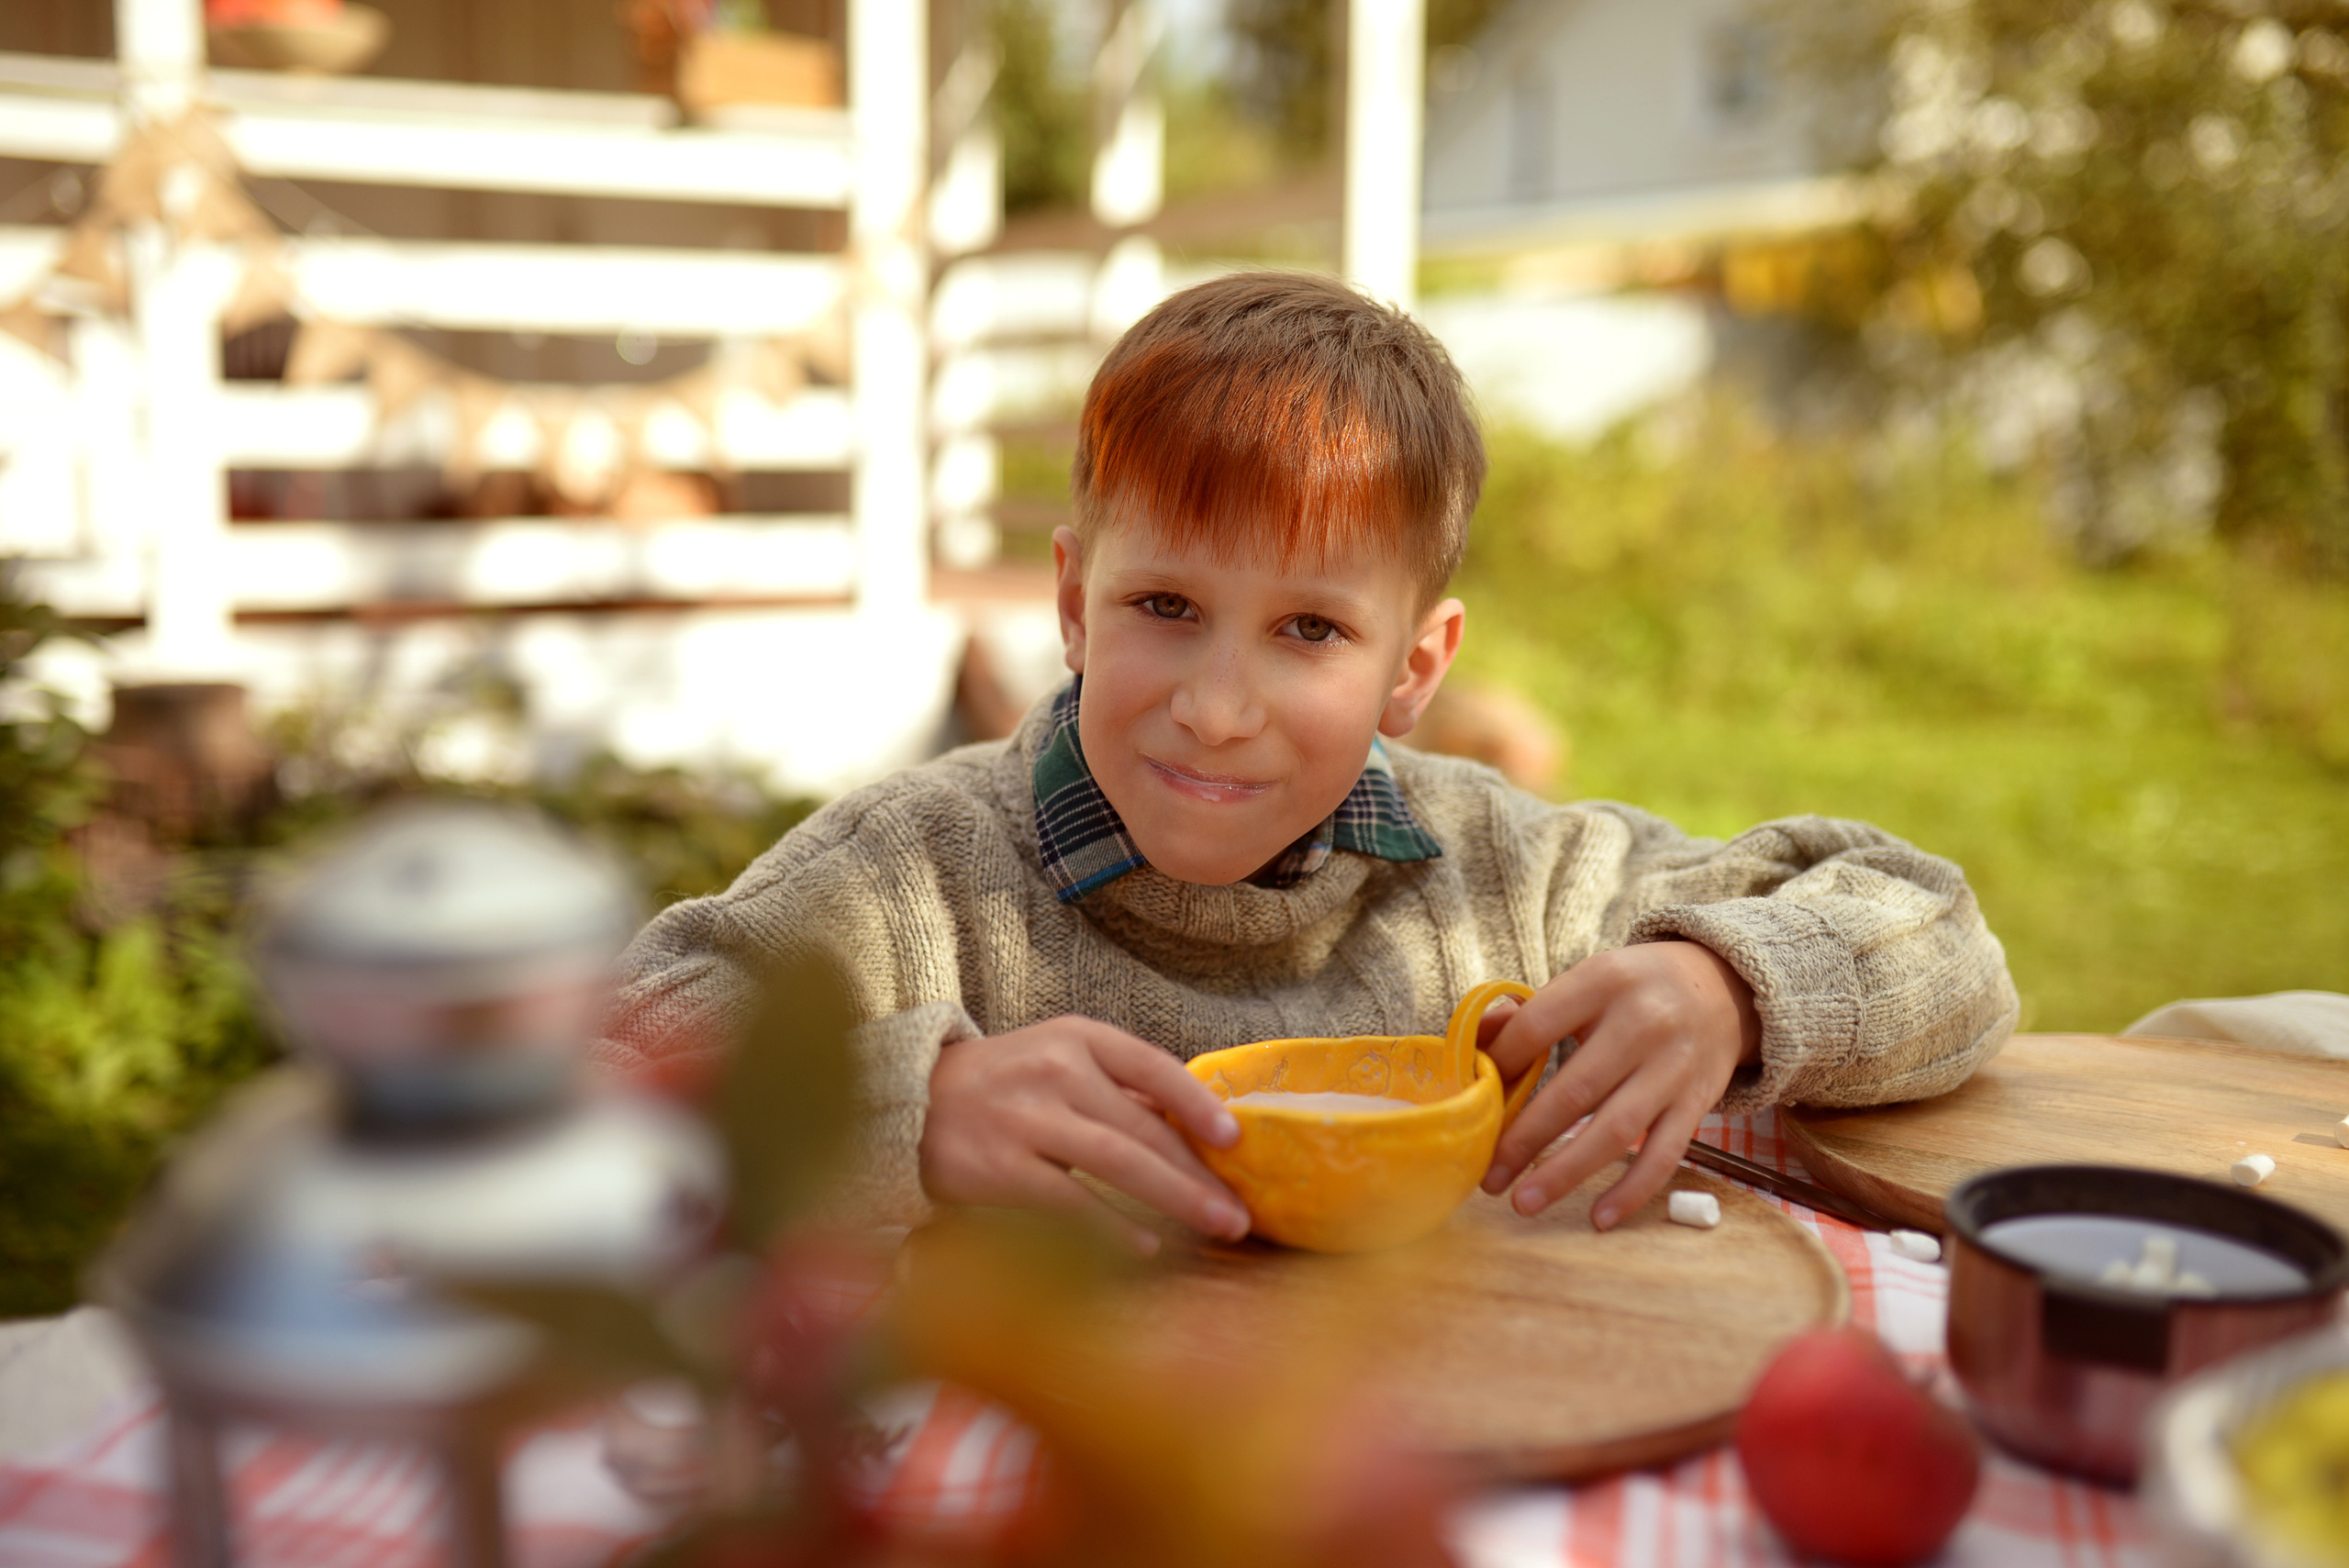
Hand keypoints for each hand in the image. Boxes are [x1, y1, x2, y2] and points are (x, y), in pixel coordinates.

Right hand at [920, 1015, 1249, 1253]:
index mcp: (1078, 1038)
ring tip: (1216, 1227)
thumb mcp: (1061, 1061)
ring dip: (1175, 1198)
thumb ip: (1121, 1088)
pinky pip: (1071, 1201)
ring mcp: (1026, 1118)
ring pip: (1118, 1162)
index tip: (1235, 1139)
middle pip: (1143, 1126)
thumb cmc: (1005, 1085)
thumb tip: (1200, 1126)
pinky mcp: (1000, 1167)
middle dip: (1198, 1174)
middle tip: (1240, 1212)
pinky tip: (1146, 1245)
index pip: (1153, 1065)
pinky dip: (1113, 1226)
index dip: (1198, 1103)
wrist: (911, 1101)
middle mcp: (1055, 1071)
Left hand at [1478, 941, 1761, 1229]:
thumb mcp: (1586, 981)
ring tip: (1524, 1202)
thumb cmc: (1634, 991)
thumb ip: (1529, 1013)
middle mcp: (1643, 1023)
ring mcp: (1674, 1067)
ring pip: (1616, 1131)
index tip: (1475, 1104)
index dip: (1500, 1067)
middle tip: (1488, 1176)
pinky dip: (1632, 1191)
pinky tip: (1600, 1217)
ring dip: (1565, 1173)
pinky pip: (1665, 1155)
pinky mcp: (1697, 1103)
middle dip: (1524, 1140)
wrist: (1722, 988)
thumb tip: (1474, 1048)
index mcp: (1603, 981)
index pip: (1537, 1029)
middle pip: (1574, 1091)